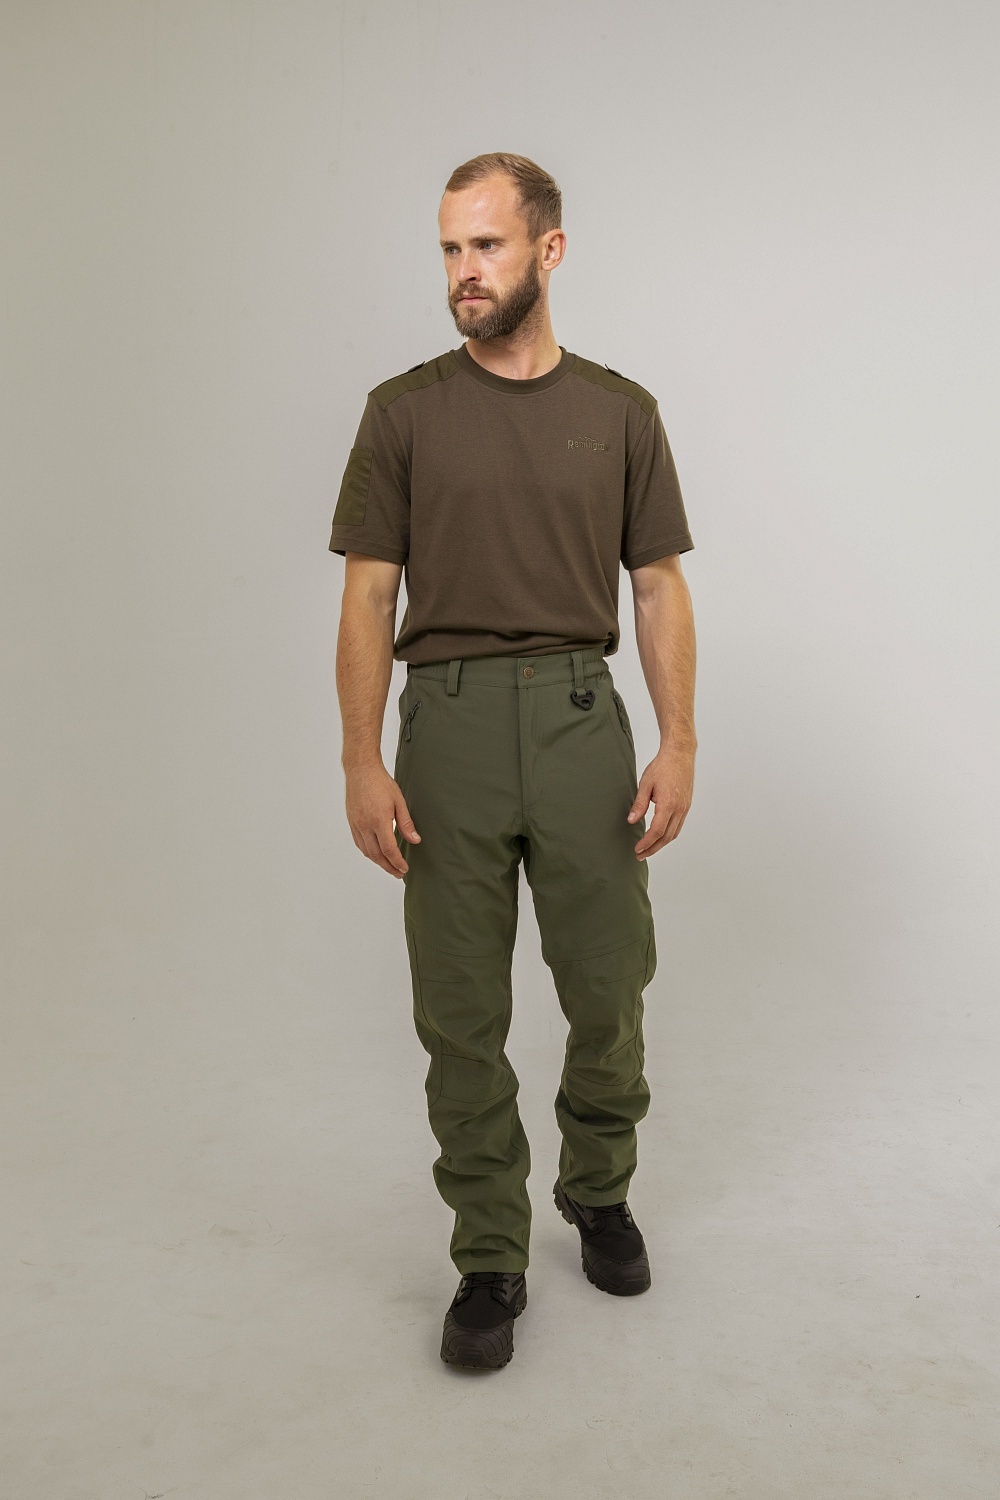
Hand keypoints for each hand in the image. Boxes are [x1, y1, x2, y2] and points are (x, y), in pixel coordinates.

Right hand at [345, 761, 420, 877]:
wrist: (360, 770)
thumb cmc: (380, 782)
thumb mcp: (399, 801)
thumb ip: (406, 824)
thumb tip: (415, 840)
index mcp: (379, 821)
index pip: (389, 850)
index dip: (397, 862)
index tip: (404, 869)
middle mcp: (365, 825)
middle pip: (376, 855)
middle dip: (388, 867)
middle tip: (398, 873)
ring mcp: (356, 825)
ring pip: (366, 851)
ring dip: (378, 861)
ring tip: (389, 866)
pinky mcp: (351, 822)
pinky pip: (359, 843)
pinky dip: (368, 852)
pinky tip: (376, 853)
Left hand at [627, 745, 694, 858]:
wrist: (680, 754)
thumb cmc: (663, 766)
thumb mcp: (646, 783)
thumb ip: (639, 804)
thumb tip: (632, 820)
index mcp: (668, 804)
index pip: (657, 831)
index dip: (646, 843)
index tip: (637, 849)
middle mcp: (679, 808)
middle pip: (667, 837)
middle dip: (653, 848)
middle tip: (641, 855)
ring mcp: (685, 807)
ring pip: (674, 833)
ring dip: (661, 843)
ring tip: (649, 848)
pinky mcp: (686, 805)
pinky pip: (678, 825)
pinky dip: (668, 834)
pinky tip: (660, 835)